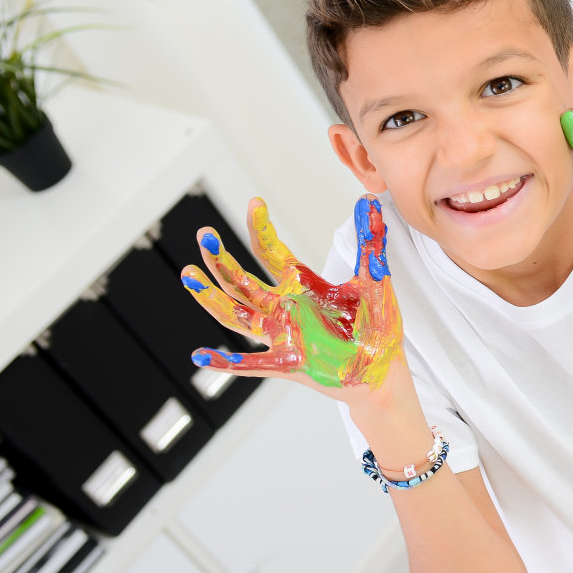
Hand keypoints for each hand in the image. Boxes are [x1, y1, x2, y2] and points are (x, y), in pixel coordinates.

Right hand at [181, 195, 402, 393]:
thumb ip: (369, 242)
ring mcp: (283, 336)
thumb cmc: (375, 326)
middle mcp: (284, 309)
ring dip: (211, 298)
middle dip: (221, 259)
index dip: (260, 228)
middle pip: (242, 281)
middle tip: (204, 234)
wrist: (384, 371)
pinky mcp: (291, 364)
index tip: (255, 202)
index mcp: (300, 286)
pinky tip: (200, 356)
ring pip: (237, 316)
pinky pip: (253, 365)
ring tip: (188, 276)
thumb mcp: (373, 278)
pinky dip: (228, 363)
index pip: (270, 252)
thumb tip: (372, 201)